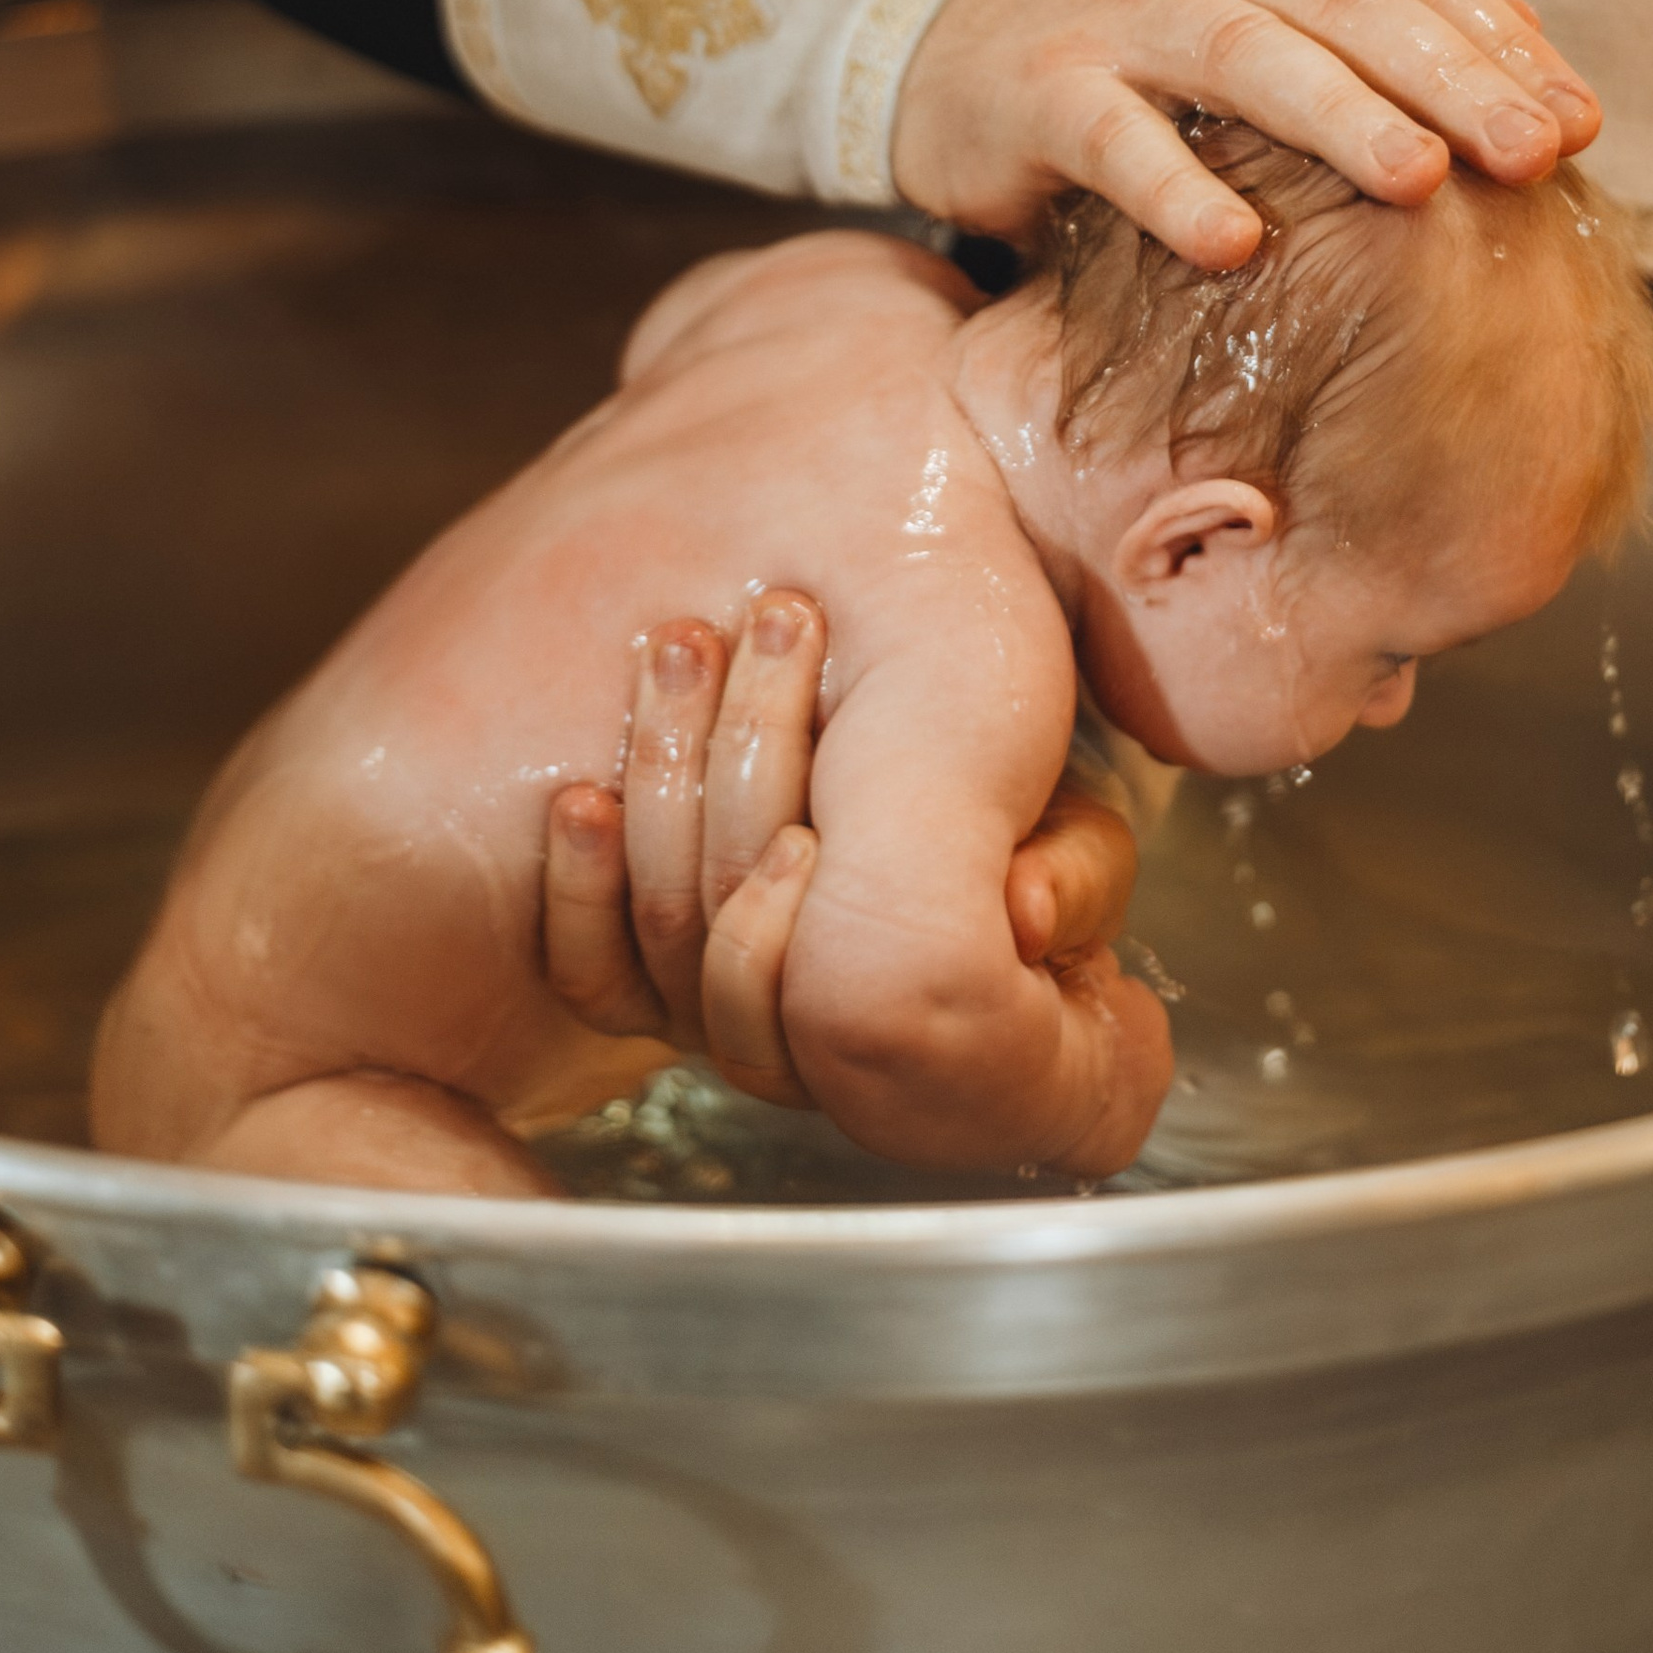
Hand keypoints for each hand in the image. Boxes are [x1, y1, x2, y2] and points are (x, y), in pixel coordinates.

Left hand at [543, 592, 1142, 1104]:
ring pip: (662, 933)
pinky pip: (591, 976)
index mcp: (907, 1008)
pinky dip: (581, 884)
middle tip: (775, 618)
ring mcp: (717, 1014)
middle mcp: (805, 1035)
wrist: (941, 779)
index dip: (808, 894)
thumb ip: (1070, 874)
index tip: (849, 750)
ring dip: (667, 768)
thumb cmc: (1013, 806)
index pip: (826, 993)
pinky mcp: (639, 985)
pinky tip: (582, 797)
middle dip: (746, 754)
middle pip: (730, 937)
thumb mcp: (1071, 833)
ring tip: (684, 641)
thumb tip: (1023, 912)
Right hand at [891, 0, 1599, 266]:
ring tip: (1418, 180)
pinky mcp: (1039, 91)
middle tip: (1531, 153)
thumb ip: (1380, 49)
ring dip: (1338, 113)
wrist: (953, 50)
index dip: (1496, 41)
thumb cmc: (1146, 65)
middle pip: (1346, 3)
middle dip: (1449, 78)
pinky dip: (1175, 187)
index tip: (1580, 123)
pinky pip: (1114, 137)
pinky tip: (1233, 245)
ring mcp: (1119, 22)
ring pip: (1244, 51)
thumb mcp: (1266, 34)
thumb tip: (1537, 80)